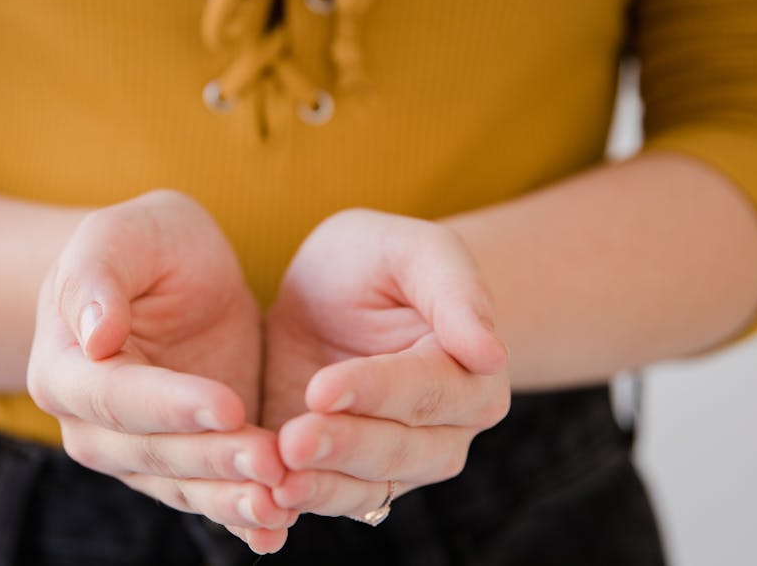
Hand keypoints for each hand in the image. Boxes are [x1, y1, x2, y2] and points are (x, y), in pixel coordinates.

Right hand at [27, 190, 294, 552]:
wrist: (175, 272)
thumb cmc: (143, 243)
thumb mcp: (120, 235)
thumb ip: (96, 278)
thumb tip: (95, 337)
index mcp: (64, 369)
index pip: (116, 398)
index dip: (170, 405)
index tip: (227, 405)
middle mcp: (91, 426)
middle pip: (151, 453)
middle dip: (213, 460)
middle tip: (271, 460)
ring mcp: (137, 454)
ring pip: (182, 486)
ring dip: (231, 500)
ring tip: (282, 503)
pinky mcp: (185, 465)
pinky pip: (208, 498)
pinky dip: (240, 519)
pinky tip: (275, 533)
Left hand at [260, 209, 509, 522]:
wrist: (329, 293)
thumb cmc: (377, 261)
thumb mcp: (412, 250)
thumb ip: (455, 291)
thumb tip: (490, 353)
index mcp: (469, 374)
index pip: (426, 389)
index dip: (375, 391)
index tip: (323, 388)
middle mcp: (444, 431)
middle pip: (401, 450)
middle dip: (345, 447)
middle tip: (293, 441)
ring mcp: (397, 463)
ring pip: (368, 488)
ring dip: (322, 488)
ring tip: (277, 481)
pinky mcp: (346, 477)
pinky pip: (331, 501)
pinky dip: (301, 505)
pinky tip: (266, 500)